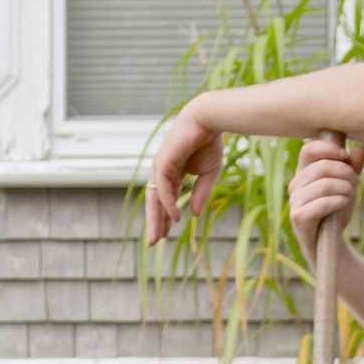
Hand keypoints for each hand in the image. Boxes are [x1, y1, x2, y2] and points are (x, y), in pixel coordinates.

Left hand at [143, 105, 225, 244]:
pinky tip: (174, 218)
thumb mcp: (209, 173)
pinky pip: (164, 189)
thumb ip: (201, 193)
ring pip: (155, 198)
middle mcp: (162, 171)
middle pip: (155, 202)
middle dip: (155, 222)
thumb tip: (195, 215)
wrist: (208, 120)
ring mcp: (160, 167)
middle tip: (154, 243)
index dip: (165, 217)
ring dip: (156, 219)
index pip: (165, 199)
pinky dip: (168, 204)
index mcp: (172, 172)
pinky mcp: (162, 163)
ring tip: (157, 238)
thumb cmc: (209, 142)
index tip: (166, 235)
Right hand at [289, 136, 363, 246]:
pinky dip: (339, 201)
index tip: (345, 155)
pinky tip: (344, 203)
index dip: (328, 148)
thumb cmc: (336, 209)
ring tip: (350, 194)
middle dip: (346, 173)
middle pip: (322, 166)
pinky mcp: (298, 217)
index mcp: (303, 172)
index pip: (309, 149)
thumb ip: (353, 166)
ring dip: (345, 188)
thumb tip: (361, 148)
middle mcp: (294, 184)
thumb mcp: (348, 184)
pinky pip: (323, 203)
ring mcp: (294, 201)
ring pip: (325, 184)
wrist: (329, 241)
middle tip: (354, 182)